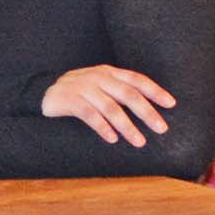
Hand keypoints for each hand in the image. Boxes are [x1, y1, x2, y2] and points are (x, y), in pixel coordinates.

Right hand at [41, 66, 174, 146]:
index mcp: (109, 73)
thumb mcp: (100, 87)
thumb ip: (119, 92)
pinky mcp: (69, 100)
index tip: (171, 104)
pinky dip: (103, 127)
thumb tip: (150, 110)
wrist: (43, 93)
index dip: (155, 91)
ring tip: (139, 142)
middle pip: (128, 94)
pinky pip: (89, 115)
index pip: (137, 80)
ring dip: (127, 126)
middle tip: (161, 128)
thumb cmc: (78, 93)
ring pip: (110, 107)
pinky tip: (112, 139)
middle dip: (147, 112)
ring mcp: (83, 87)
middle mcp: (98, 77)